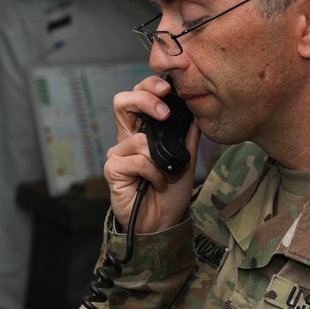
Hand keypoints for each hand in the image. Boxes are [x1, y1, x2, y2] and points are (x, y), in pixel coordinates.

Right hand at [106, 75, 200, 233]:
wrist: (163, 222)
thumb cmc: (171, 192)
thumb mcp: (186, 157)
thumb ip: (188, 133)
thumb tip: (196, 108)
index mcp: (143, 130)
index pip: (138, 96)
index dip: (148, 86)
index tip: (167, 89)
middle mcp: (127, 137)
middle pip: (122, 101)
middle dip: (144, 99)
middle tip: (164, 113)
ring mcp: (118, 153)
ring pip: (138, 138)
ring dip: (159, 160)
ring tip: (164, 175)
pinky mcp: (113, 170)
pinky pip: (137, 160)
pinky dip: (153, 173)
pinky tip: (155, 184)